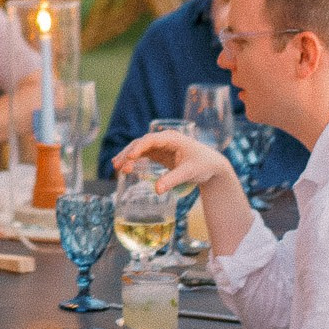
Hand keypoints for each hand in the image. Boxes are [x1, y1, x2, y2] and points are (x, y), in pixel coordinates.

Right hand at [116, 127, 234, 197]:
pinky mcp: (160, 154)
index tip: (130, 158)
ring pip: (139, 149)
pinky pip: (143, 155)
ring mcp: (160, 146)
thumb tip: (156, 190)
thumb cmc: (203, 165)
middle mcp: (164, 140)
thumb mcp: (188, 173)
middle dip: (129, 154)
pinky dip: (133, 160)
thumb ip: (172, 180)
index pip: (150, 140)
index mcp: (171, 138)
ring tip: (116, 167)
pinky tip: (124, 166)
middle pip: (141, 143)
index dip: (139, 147)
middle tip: (119, 166)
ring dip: (128, 157)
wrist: (211, 166)